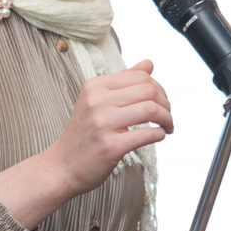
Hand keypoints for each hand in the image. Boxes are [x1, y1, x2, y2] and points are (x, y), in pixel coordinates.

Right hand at [49, 59, 172, 196]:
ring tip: (167, 127)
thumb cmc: (85, 134)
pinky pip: (147, 134)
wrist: (62, 166)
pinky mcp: (109, 146)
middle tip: (167, 116)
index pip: (140, 76)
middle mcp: (96, 101)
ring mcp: (102, 123)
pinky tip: (158, 136)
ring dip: (167, 119)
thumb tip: (149, 63)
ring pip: (151, 110)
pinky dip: (159, 134)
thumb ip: (124, 81)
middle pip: (149, 91)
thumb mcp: (98, 101)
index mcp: (95, 86)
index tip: (162, 102)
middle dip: (166, 104)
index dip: (159, 88)